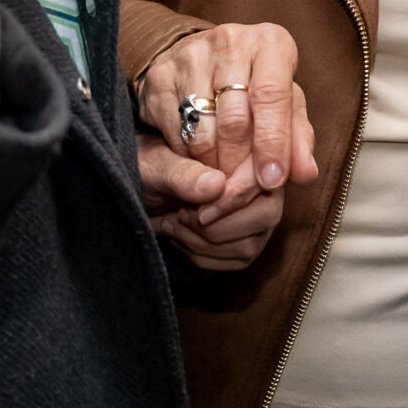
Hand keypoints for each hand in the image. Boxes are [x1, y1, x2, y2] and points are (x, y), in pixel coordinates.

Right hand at [134, 24, 318, 269]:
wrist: (204, 62)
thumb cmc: (255, 87)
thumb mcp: (284, 106)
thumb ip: (297, 138)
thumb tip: (306, 172)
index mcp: (269, 43)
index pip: (272, 95)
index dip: (273, 142)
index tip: (273, 179)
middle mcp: (230, 42)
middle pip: (235, 120)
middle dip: (240, 165)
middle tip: (243, 188)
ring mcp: (190, 57)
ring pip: (202, 132)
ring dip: (213, 167)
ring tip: (223, 175)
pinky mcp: (159, 77)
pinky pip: (175, 134)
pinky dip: (189, 159)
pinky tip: (199, 160)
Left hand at [139, 134, 292, 269]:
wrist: (139, 192)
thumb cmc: (147, 169)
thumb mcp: (154, 166)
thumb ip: (182, 173)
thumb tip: (217, 185)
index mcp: (244, 147)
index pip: (263, 177)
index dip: (235, 198)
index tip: (199, 212)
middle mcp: (259, 178)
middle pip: (267, 214)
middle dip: (219, 227)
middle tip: (182, 216)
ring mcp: (257, 211)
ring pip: (252, 243)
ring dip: (205, 244)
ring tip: (177, 224)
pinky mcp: (247, 238)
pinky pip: (239, 260)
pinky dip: (204, 257)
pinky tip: (183, 238)